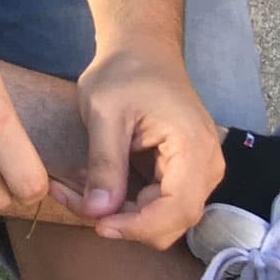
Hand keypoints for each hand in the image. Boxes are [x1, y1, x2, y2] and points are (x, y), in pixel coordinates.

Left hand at [56, 42, 222, 246]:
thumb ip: (104, 163)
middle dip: (123, 221)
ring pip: (161, 217)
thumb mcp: (105, 113)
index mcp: (194, 151)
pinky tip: (90, 185)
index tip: (98, 224)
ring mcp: (196, 174)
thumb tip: (97, 213)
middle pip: (171, 221)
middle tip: (73, 201)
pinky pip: (155, 203)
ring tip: (74, 192)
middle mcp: (205, 169)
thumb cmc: (125, 73)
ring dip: (119, 214)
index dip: (139, 226)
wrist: (143, 53)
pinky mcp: (181, 175)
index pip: (177, 209)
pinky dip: (123, 202)